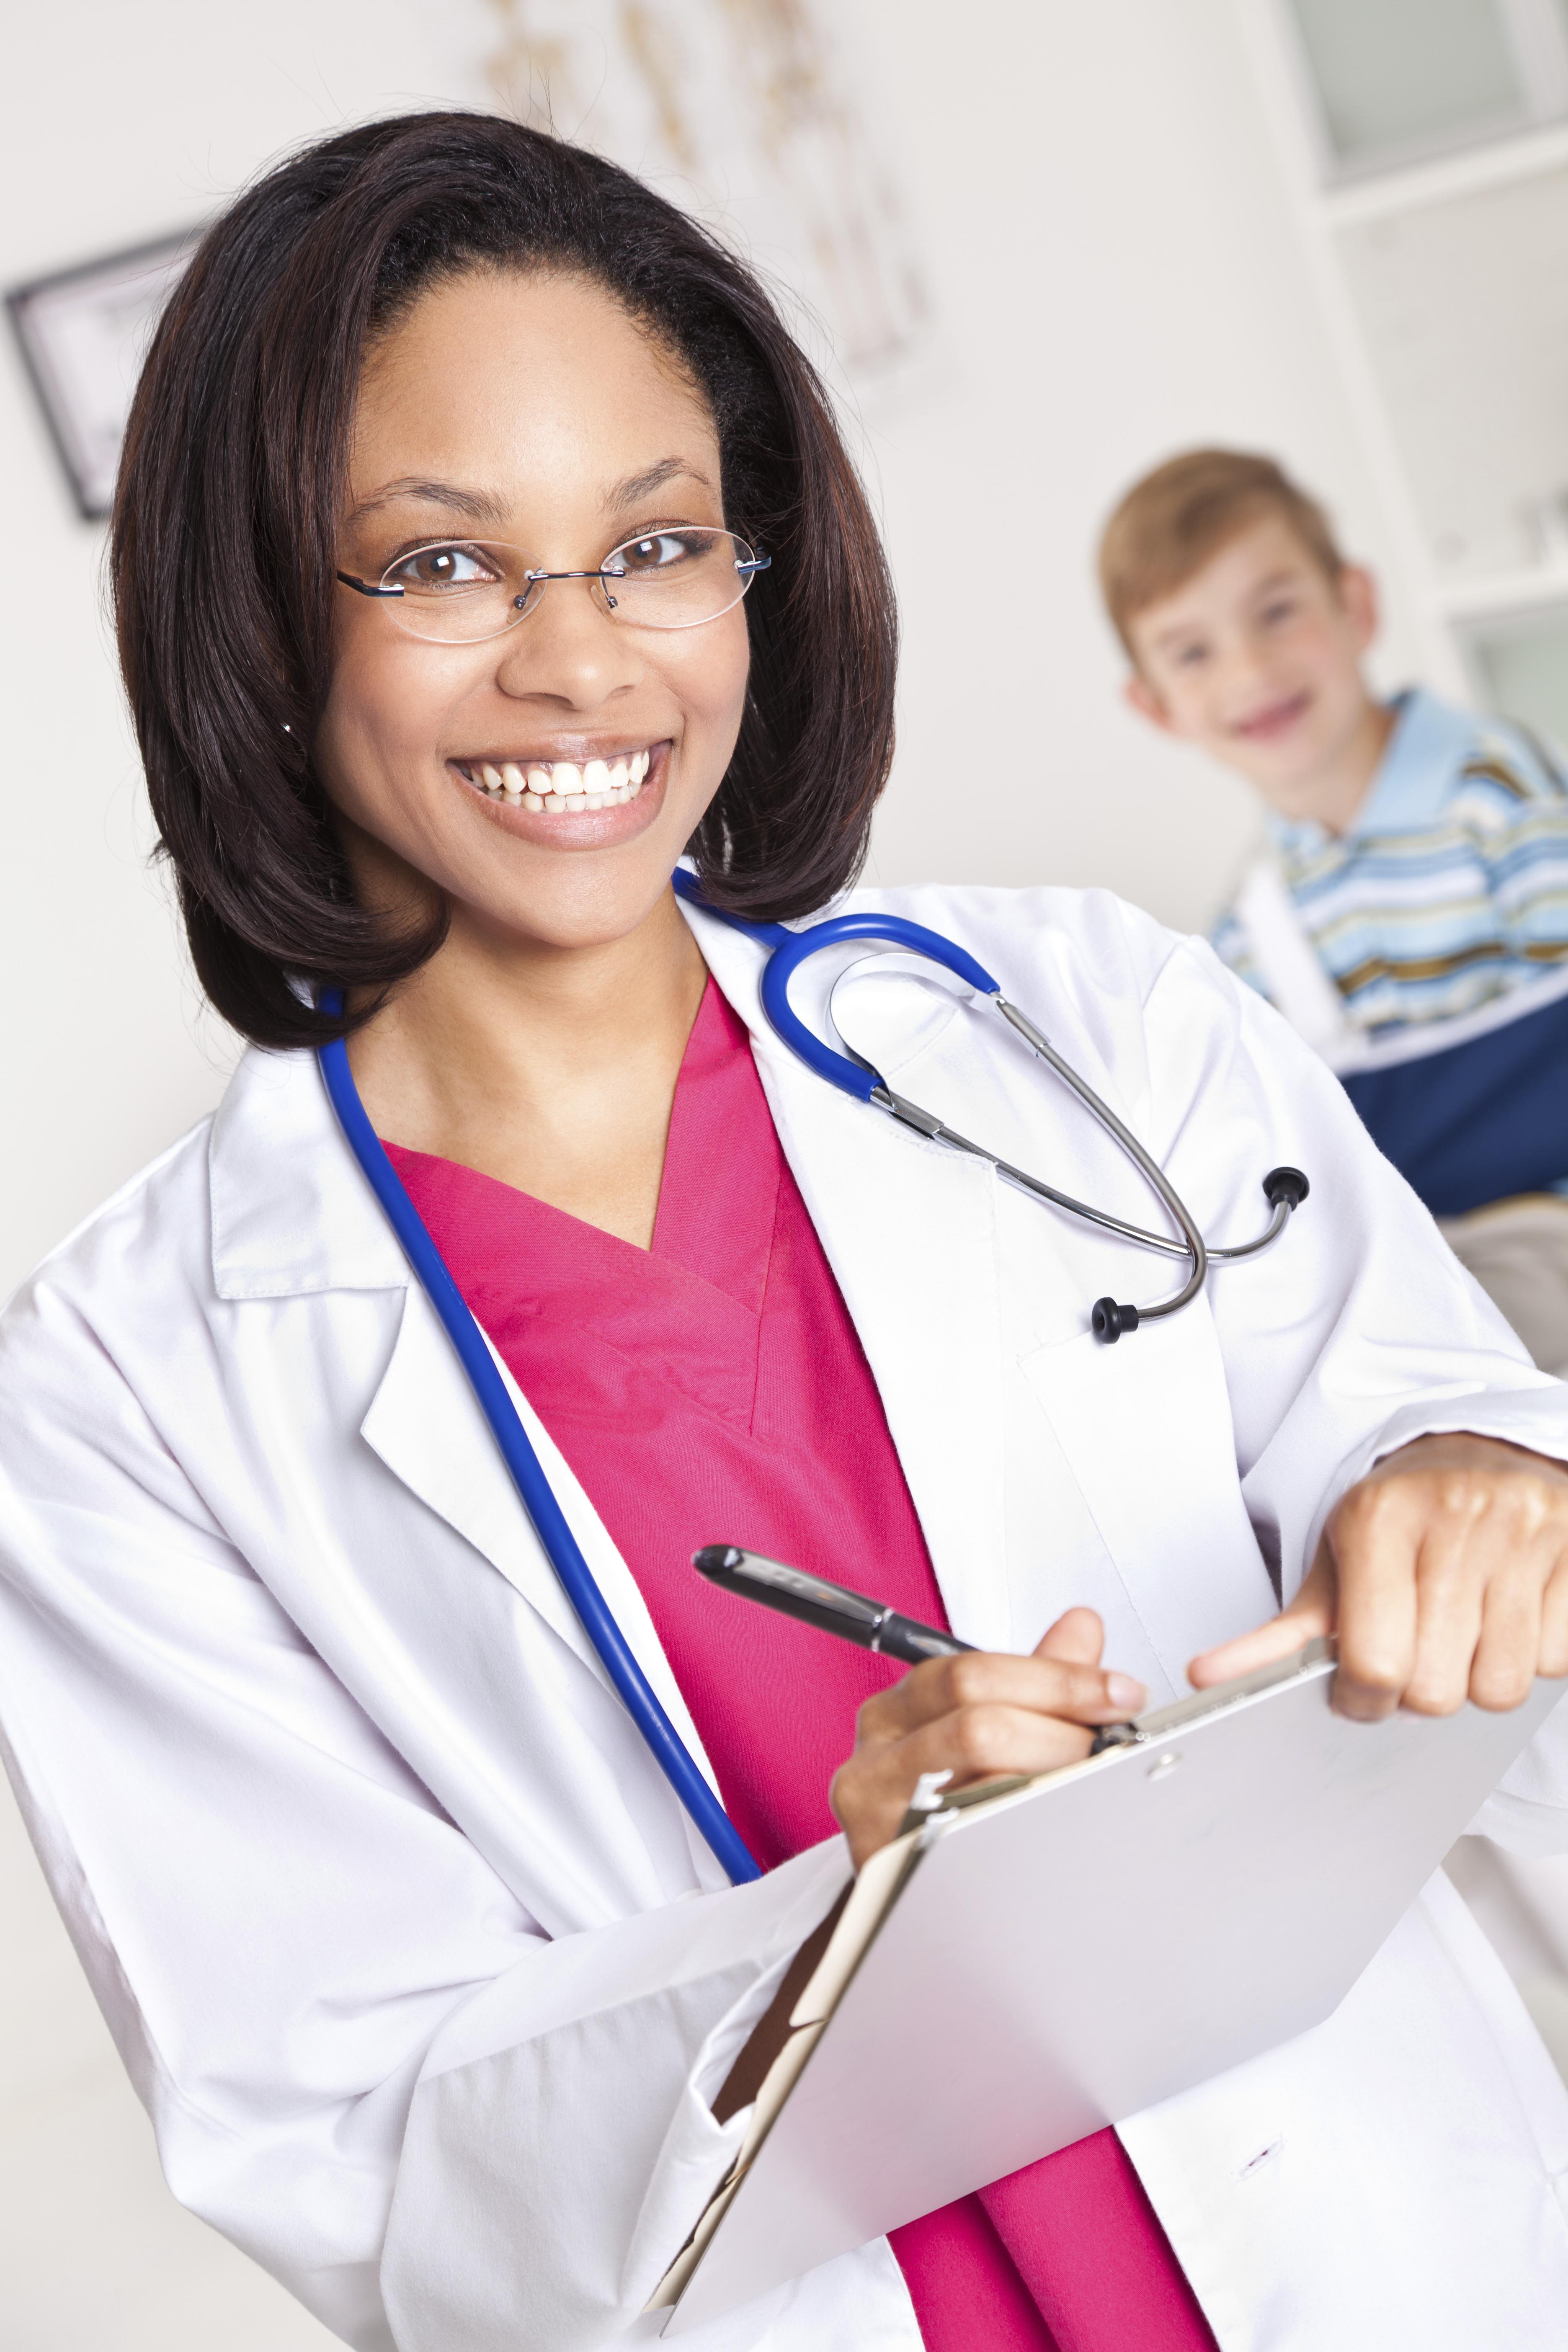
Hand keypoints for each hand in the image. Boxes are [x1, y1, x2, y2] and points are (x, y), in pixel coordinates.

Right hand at [829, 1607, 1146, 1868]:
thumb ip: (1034, 1677)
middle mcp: (875, 1758)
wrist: (901, 1888)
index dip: (1057, 1680)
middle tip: (1113, 1748)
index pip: (972, 1674)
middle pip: (976, 1728)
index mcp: (897, 1710)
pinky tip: (1061, 1830)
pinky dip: (1029, 1834)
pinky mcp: (894, 1873)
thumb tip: (1083, 1625)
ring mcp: (877, 1819)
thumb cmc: (943, 1801)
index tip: (1121, 1694)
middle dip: (1061, 1733)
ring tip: (1096, 1786)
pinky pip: (976, 1847)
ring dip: (1054, 1784)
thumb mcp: (980, 1726)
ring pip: (982, 1791)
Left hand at [1189, 1433, 1567, 1720]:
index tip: (1362, 1692)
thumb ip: (1278, 1634)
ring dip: (1477, 1679)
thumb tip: (1207, 1676)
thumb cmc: (1400, 1519)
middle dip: (1421, 1692)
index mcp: (1379, 1519)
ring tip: (1461, 1633)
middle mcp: (1454, 1517)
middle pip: (1438, 1688)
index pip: (1373, 1662)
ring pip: (1501, 1685)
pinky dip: (1530, 1657)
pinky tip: (1506, 1616)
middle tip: (1415, 1657)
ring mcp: (1523, 1530)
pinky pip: (1555, 1660)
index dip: (1365, 1699)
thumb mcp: (1333, 1563)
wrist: (1477, 1449)